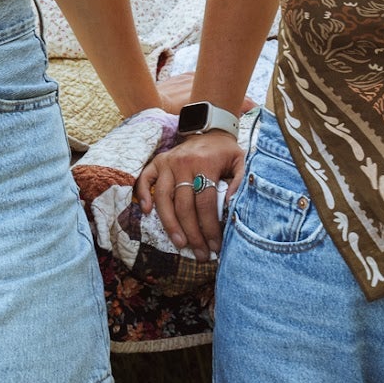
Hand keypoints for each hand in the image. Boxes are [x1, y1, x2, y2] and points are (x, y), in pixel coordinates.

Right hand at [134, 130, 244, 261]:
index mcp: (205, 163)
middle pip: (184, 205)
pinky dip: (143, 194)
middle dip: (192, 233)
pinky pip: (145, 178)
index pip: (205, 202)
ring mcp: (168, 162)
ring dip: (170, 224)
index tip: (215, 246)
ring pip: (163, 198)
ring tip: (180, 244)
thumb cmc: (225, 151)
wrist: (210, 129)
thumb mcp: (240, 161)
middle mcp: (183, 163)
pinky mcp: (158, 161)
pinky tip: (145, 212)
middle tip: (199, 253)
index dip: (209, 227)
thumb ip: (240, 182)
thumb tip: (230, 206)